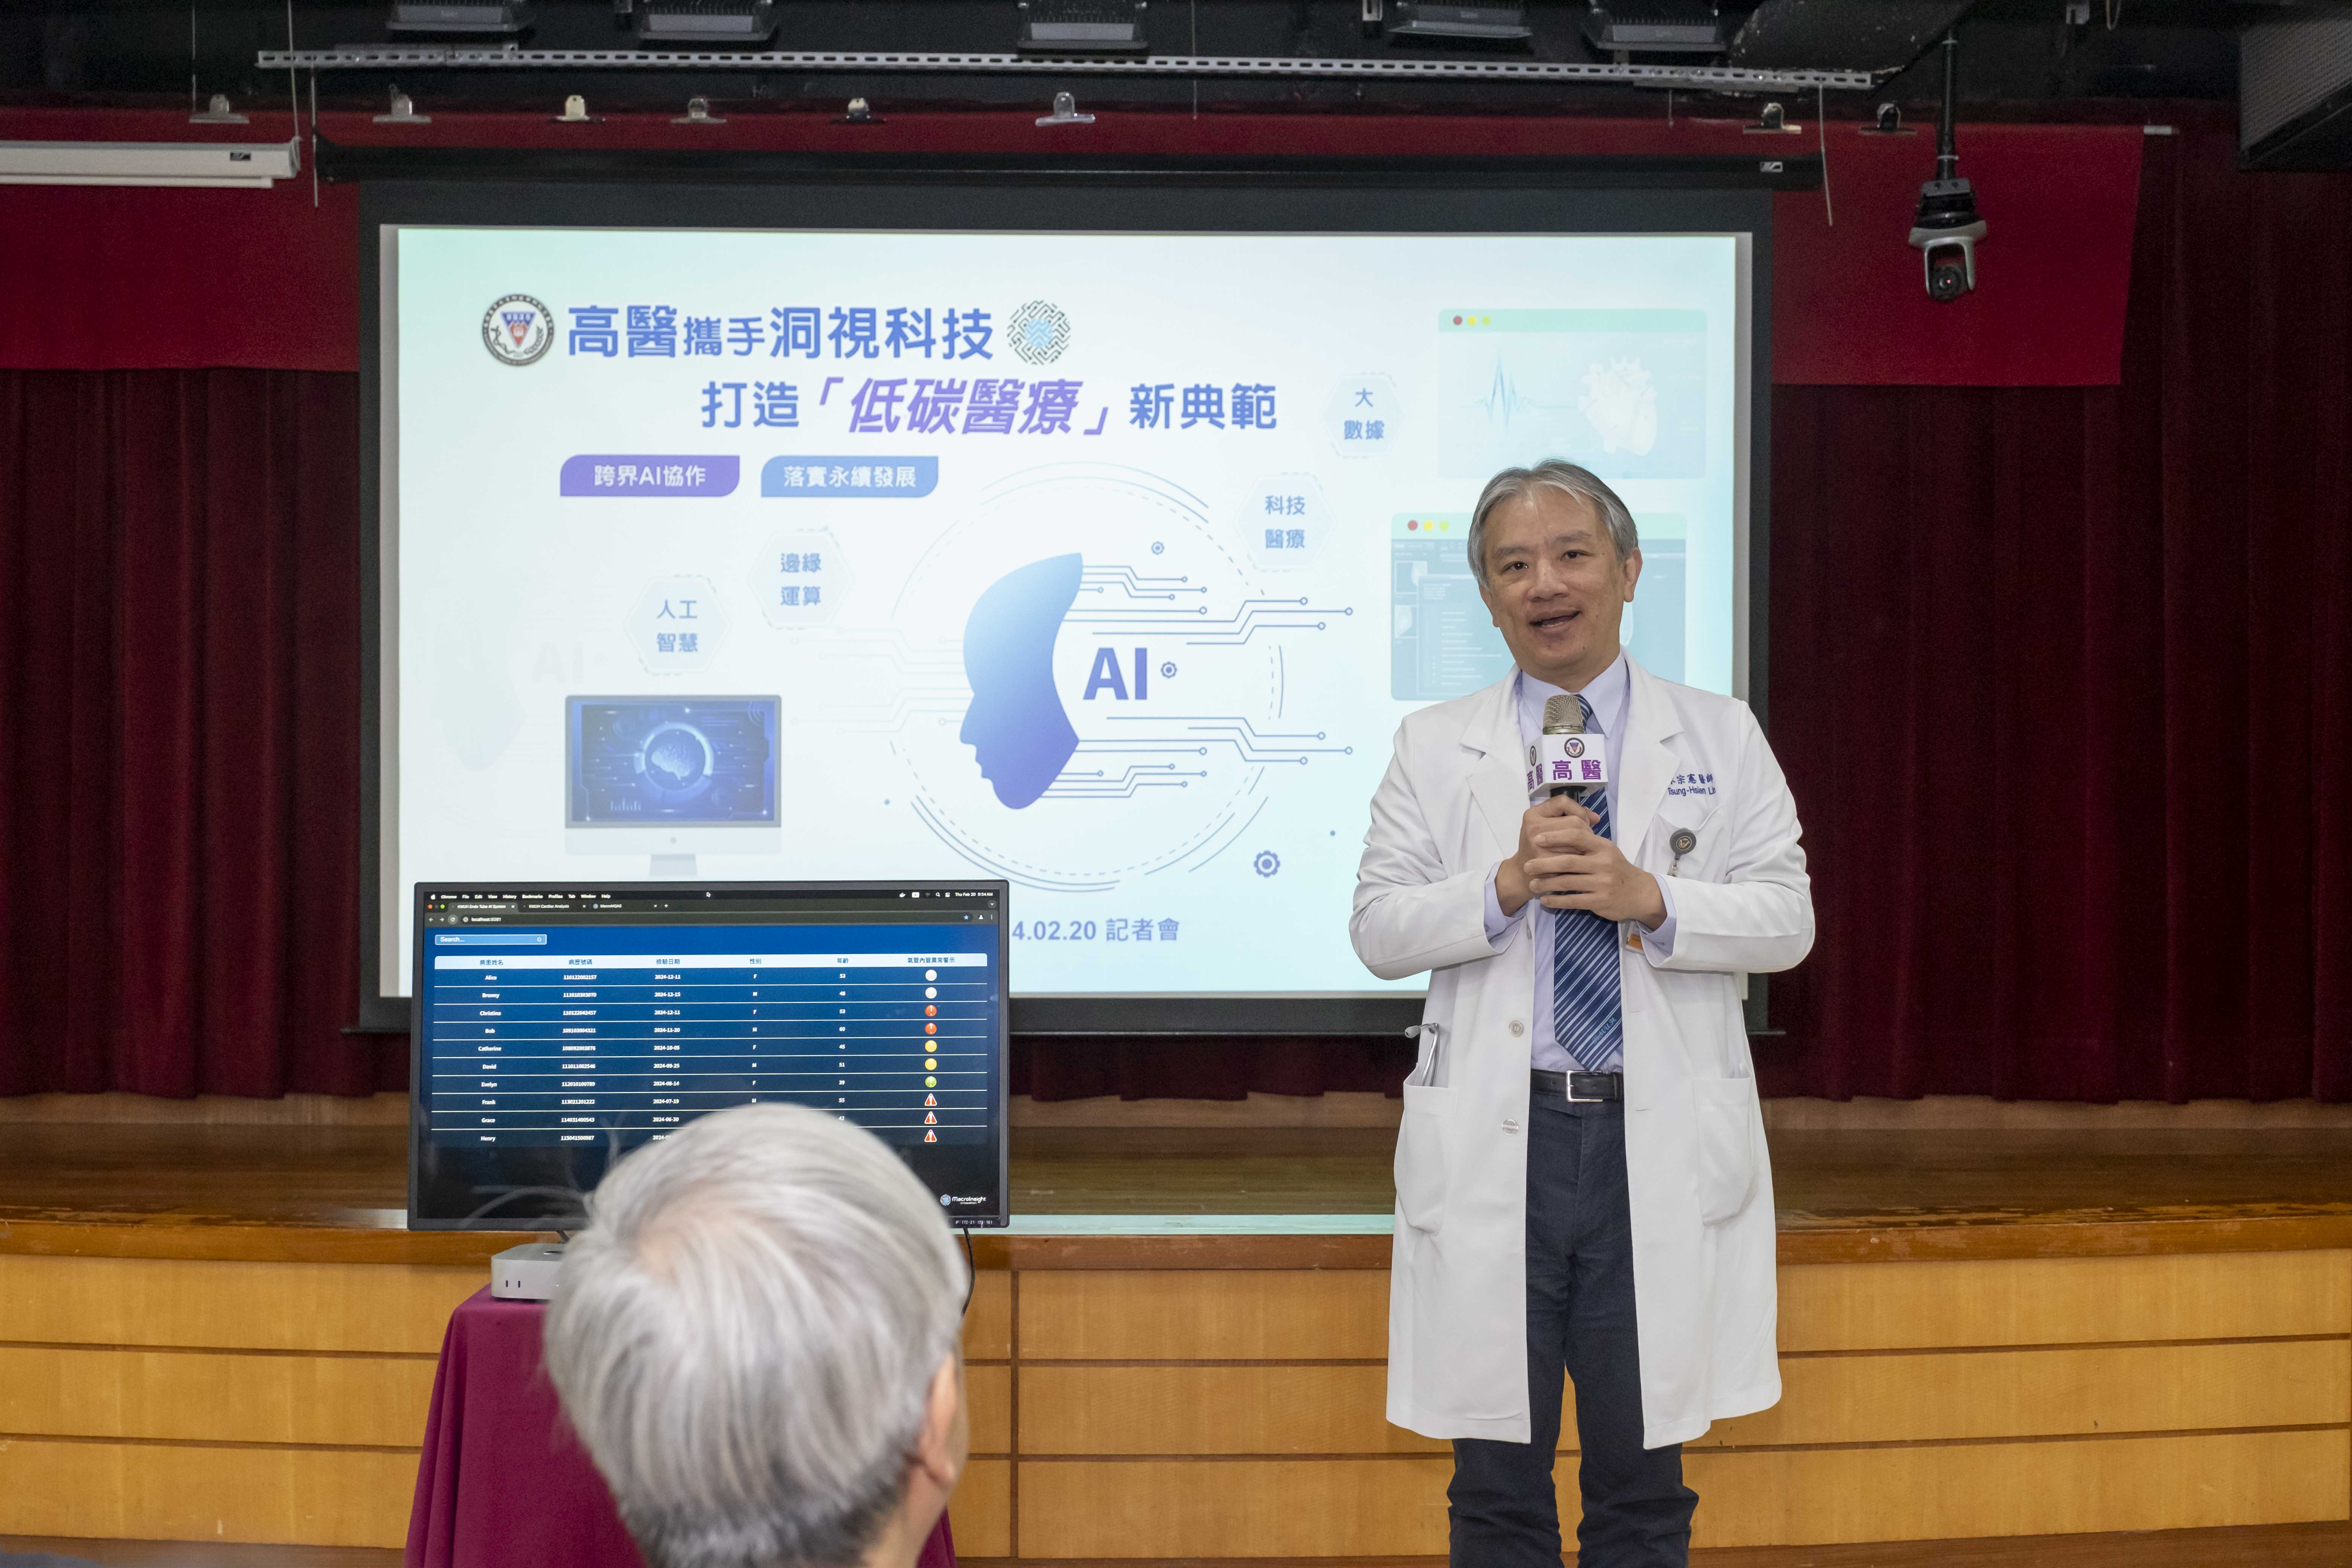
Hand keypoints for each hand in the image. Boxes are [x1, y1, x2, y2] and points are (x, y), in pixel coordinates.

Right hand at [1496, 794, 1593, 915]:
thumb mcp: (1546, 827)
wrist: (1521, 875)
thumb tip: (1596, 817)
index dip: (1579, 810)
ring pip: (1577, 839)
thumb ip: (1568, 816)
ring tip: (1581, 851)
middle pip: (1574, 820)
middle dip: (1586, 830)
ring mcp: (1538, 845)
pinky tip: (1578, 863)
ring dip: (1585, 846)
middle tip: (1585, 841)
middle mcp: (1533, 827)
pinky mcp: (1545, 862)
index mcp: (1532, 815)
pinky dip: (1580, 859)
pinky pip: (1574, 856)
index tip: (1584, 821)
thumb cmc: (1538, 848)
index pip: (1563, 802)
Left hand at [1525, 805, 1667, 928]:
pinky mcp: (1600, 901)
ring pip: (1568, 882)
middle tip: (1527, 866)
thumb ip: (1585, 841)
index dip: (1554, 836)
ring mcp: (1603, 883)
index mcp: (1603, 846)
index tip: (1536, 838)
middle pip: (1568, 861)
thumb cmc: (1616, 868)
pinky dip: (1556, 901)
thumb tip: (1557, 828)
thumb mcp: (1606, 850)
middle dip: (1544, 863)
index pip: (1577, 835)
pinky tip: (1545, 900)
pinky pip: (1573, 901)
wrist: (1639, 893)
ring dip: (1546, 884)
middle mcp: (1604, 863)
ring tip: (1532, 884)